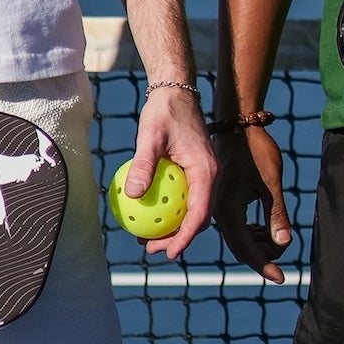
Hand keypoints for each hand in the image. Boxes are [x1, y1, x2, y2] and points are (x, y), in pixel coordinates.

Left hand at [127, 86, 215, 258]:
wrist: (175, 90)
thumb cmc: (163, 111)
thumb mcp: (150, 136)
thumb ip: (143, 165)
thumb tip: (133, 195)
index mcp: (206, 170)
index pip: (200, 213)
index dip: (185, 237)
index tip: (168, 252)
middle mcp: (210, 174)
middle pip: (199, 217)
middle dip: (177, 238)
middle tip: (150, 248)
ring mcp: (204, 172)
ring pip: (193, 209)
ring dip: (174, 226)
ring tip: (147, 237)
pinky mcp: (195, 169)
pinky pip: (186, 196)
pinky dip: (171, 209)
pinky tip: (149, 212)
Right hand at [211, 128, 292, 282]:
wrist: (237, 123)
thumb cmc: (256, 149)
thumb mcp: (271, 182)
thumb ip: (276, 214)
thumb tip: (284, 244)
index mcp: (227, 208)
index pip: (245, 248)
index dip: (264, 266)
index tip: (281, 279)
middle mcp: (216, 210)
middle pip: (239, 246)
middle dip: (262, 256)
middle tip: (283, 256)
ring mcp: (216, 205)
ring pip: (237, 237)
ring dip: (257, 244)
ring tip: (277, 240)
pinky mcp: (220, 198)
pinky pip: (235, 225)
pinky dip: (251, 231)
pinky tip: (264, 227)